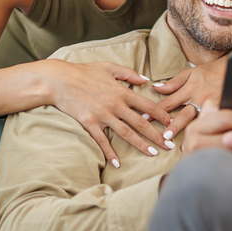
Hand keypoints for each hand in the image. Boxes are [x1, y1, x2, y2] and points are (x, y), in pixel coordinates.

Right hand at [43, 60, 174, 167]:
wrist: (59, 80)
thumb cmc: (83, 71)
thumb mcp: (108, 67)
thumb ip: (129, 74)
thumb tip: (146, 79)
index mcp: (122, 91)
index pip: (147, 105)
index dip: (162, 115)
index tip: (172, 123)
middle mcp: (115, 104)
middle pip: (141, 122)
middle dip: (157, 134)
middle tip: (170, 144)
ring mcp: (103, 115)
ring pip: (126, 133)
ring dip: (141, 144)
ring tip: (153, 153)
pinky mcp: (89, 123)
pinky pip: (102, 141)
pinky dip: (110, 153)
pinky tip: (117, 163)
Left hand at [152, 58, 227, 138]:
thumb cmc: (212, 71)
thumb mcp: (191, 72)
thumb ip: (174, 83)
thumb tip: (156, 88)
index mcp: (190, 89)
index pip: (169, 102)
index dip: (156, 112)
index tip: (144, 120)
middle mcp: (200, 98)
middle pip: (184, 115)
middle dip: (173, 127)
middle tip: (164, 137)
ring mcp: (214, 105)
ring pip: (201, 121)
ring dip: (193, 134)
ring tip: (186, 147)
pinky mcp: (225, 109)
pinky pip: (217, 123)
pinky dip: (212, 133)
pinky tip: (208, 145)